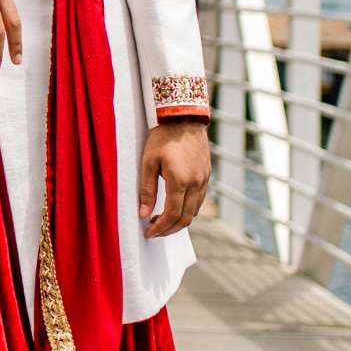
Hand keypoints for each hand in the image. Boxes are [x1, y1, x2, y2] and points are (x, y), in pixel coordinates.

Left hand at [139, 121, 210, 235]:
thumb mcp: (148, 162)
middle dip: (169, 229)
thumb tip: (143, 214)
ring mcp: (204, 180)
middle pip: (185, 218)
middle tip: (154, 231)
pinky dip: (188, 210)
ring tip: (161, 221)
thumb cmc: (162, 138)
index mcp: (180, 181)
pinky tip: (175, 207)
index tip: (148, 233)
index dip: (160, 228)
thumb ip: (146, 190)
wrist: (184, 118)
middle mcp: (196, 184)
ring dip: (179, 221)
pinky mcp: (207, 175)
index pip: (171, 215)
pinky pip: (199, 200)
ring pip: (195, 211)